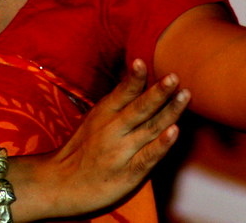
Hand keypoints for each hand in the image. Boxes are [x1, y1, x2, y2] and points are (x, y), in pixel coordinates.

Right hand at [31, 59, 188, 216]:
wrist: (60, 185)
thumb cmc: (81, 150)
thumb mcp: (93, 119)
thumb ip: (115, 103)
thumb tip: (137, 80)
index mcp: (103, 114)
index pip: (122, 92)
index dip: (133, 78)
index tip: (142, 61)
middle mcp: (112, 130)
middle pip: (140, 108)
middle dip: (159, 92)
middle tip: (175, 76)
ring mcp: (121, 152)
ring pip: (150, 128)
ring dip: (169, 111)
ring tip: (185, 95)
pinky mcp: (129, 174)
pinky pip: (148, 157)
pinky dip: (161, 144)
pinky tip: (174, 132)